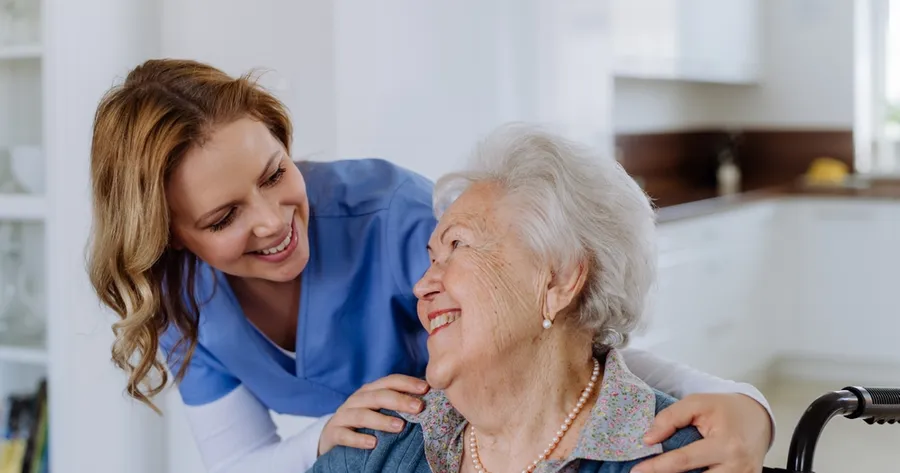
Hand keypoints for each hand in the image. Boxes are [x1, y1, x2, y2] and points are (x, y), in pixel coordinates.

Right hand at [317, 374, 428, 455]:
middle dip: (399, 400)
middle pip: (378, 396)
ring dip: (382, 420)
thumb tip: (427, 401)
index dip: (407, 383)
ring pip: (362, 415)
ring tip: (400, 427)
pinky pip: (345, 435)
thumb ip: (397, 404)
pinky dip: (358, 439)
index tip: (426, 389)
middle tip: (418, 408)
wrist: (332, 434)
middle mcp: (357, 400)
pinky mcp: (334, 432)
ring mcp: (344, 415)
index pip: (390, 381)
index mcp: (370, 391)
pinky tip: (373, 443)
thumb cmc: (363, 421)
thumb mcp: (378, 409)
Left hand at [634, 393, 772, 472]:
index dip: (657, 467)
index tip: (637, 470)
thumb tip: (649, 439)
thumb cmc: (725, 409)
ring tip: (664, 470)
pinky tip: (684, 472)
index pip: (683, 460)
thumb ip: (670, 418)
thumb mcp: (697, 403)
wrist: (758, 418)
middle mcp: (737, 467)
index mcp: (726, 445)